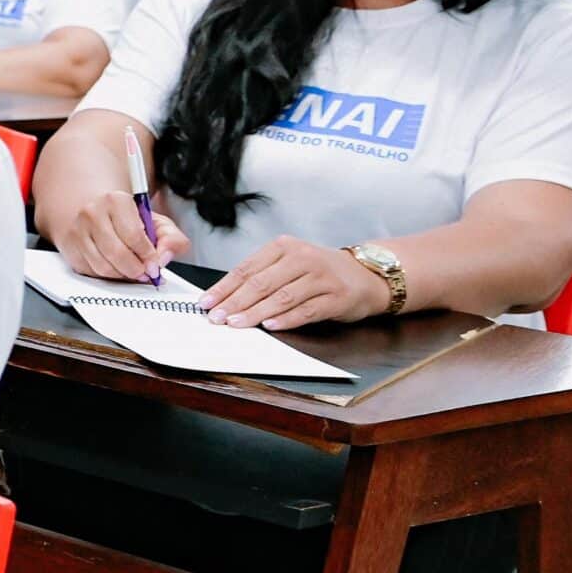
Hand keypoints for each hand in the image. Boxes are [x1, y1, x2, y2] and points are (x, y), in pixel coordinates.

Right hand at [50, 189, 192, 282]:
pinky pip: (90, 272)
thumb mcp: (156, 221)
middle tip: (145, 273)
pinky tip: (116, 268)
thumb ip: (171, 238)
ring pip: (102, 267)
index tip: (154, 264)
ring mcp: (77, 230)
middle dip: (135, 270)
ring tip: (132, 271)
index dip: (148, 255)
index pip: (134, 235)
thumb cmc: (127, 218)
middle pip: (116, 253)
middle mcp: (92, 213)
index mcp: (116, 200)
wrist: (95, 210)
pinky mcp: (69, 247)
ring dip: (122, 275)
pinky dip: (107, 276)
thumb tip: (163, 259)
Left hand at [200, 237, 392, 330]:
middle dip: (235, 302)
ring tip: (236, 324)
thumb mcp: (288, 264)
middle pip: (261, 283)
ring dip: (256, 312)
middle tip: (216, 318)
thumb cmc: (318, 272)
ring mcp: (321, 276)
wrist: (366, 274)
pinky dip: (287, 318)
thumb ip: (261, 276)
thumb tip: (223, 299)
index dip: (224, 288)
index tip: (205, 303)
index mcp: (283, 247)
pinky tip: (270, 326)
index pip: (246, 269)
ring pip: (282, 296)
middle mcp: (302, 258)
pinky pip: (307, 309)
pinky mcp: (337, 296)